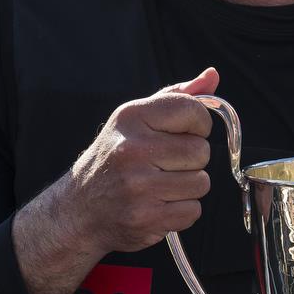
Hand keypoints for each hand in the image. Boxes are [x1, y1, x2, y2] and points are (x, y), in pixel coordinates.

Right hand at [67, 65, 218, 253]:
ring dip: (188, 186)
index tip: (185, 132)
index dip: (199, 124)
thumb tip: (213, 75)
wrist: (80, 209)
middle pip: (201, 151)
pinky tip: (157, 204)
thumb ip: (177, 97)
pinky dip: (181, 211)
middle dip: (192, 160)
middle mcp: (132, 149)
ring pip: (201, 182)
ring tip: (160, 184)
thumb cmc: (115, 158)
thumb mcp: (138, 120)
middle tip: (165, 164)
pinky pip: (193, 211)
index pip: (193, 110)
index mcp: (131, 117)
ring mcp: (138, 186)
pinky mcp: (145, 218)